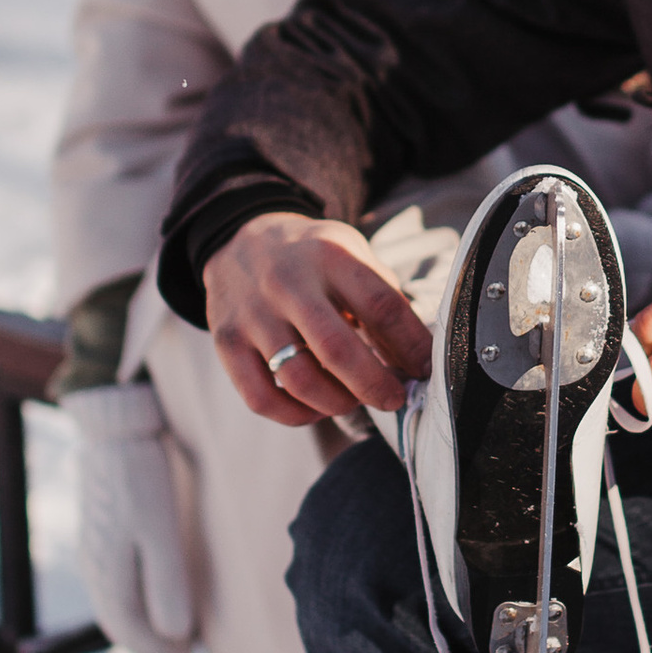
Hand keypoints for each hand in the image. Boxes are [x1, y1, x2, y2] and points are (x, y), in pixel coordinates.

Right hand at [64, 381, 195, 652]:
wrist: (115, 429)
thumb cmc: (141, 480)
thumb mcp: (160, 532)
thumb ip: (166, 585)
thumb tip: (176, 636)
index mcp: (106, 573)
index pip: (128, 630)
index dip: (156, 652)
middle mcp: (94, 567)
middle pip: (118, 622)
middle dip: (148, 644)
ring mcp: (93, 551)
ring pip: (115, 603)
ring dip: (141, 624)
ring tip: (172, 634)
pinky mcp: (100, 535)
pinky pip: (114, 584)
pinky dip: (133, 601)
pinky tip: (152, 597)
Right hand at [206, 213, 433, 426]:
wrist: (241, 238)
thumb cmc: (311, 258)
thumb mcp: (351, 255)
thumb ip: (382, 299)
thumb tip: (415, 358)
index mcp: (330, 256)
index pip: (382, 306)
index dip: (411, 345)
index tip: (424, 370)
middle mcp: (287, 283)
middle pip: (339, 350)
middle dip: (375, 385)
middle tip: (393, 398)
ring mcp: (253, 315)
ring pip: (301, 380)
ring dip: (338, 402)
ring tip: (354, 399)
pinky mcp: (227, 343)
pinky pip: (262, 399)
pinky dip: (297, 415)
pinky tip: (316, 406)